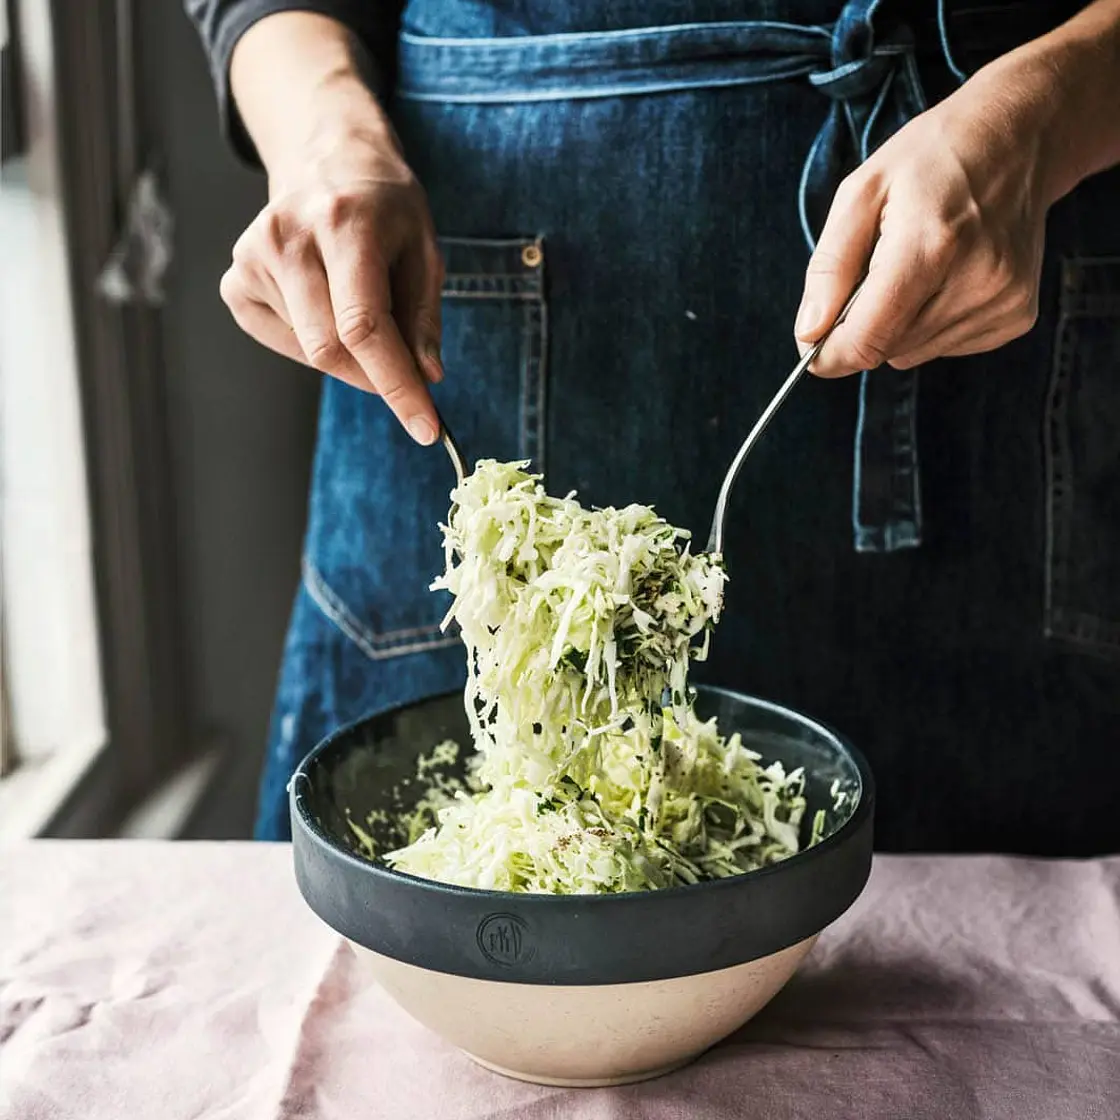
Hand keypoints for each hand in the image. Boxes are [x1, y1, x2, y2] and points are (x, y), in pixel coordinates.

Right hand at [220, 109, 442, 444]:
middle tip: (409, 384)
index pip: (365, 326)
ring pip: (311, 351)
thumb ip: (424, 317)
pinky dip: (318, 344)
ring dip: (351, 357)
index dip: (396, 385)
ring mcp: (252, 258)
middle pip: (330, 349)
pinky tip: (328, 305)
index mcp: (343, 222)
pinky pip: (286, 343)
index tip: (426, 427)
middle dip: (377, 380)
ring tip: (366, 307)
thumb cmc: (384, 207)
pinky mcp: (236, 282)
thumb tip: (425, 377)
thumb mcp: (424, 247)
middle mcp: (287, 237)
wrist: (325, 158)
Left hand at [794, 43, 1071, 375]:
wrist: (1018, 138)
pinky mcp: (1018, 315)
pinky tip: (946, 277)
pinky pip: (946, 347)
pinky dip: (931, 323)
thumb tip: (808, 334)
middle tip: (874, 274)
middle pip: (886, 351)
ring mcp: (1003, 301)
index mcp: (931, 245)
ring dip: (898, 324)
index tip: (812, 345)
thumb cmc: (929, 160)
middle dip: (864, 326)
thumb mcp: (859, 194)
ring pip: (913, 353)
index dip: (830, 353)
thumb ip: (828, 268)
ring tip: (916, 267)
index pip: (867, 339)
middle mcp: (976, 281)